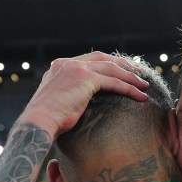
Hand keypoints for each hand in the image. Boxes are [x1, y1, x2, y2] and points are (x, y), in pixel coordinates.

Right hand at [18, 52, 149, 138]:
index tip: (121, 70)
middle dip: (123, 65)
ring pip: (112, 69)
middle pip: (103, 58)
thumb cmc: (46, 121)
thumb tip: (80, 102)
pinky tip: (140, 96)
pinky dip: (129, 89)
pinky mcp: (85, 78)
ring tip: (144, 85)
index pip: (89, 59)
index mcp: (60, 66)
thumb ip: (68, 93)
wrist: (38, 123)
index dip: (108, 63)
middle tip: (138, 72)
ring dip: (131, 77)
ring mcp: (76, 68)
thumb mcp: (57, 101)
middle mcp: (67, 63)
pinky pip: (114, 82)